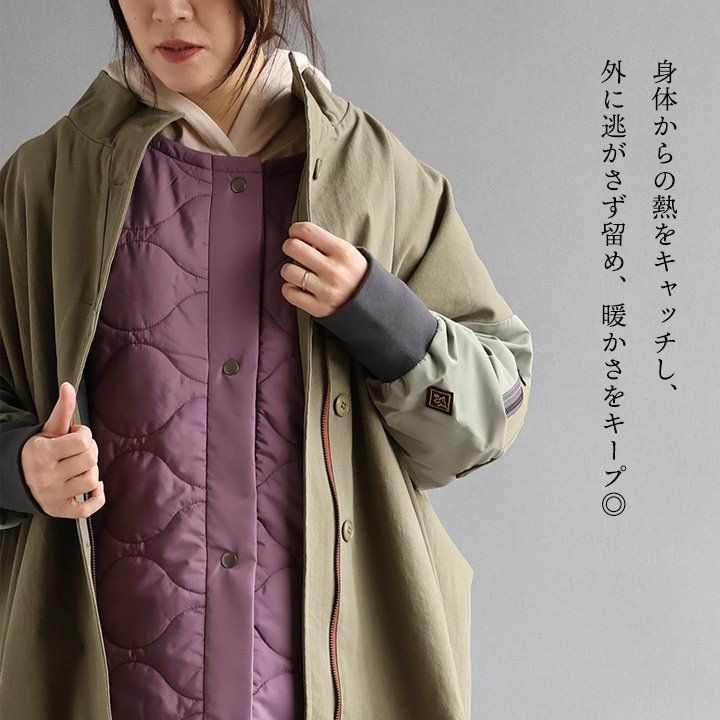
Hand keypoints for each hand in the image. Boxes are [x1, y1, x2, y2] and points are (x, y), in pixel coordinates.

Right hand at [20, 381, 105, 518]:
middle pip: (90, 460)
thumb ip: (63, 408)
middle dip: (90, 451)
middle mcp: (47, 476)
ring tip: (81, 467)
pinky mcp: (60, 510)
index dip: (85, 434)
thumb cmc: (41, 450)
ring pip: (91, 481)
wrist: (19, 477)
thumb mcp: (49, 429)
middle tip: (80, 450)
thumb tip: (68, 385)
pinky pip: (88, 509)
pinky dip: (97, 498)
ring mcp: (53, 495)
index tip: (75, 434)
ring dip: (93, 471)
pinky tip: (94, 487)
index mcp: (43, 453)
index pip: (83, 440)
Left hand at [279, 221, 368, 317]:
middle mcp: (333, 270)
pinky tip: (297, 287)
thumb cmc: (355, 273)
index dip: (295, 230)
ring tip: (296, 272)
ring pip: (288, 271)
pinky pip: (290, 294)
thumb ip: (326, 244)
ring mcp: (326, 290)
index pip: (307, 231)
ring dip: (289, 270)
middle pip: (293, 247)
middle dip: (289, 246)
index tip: (295, 233)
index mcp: (342, 251)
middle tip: (293, 250)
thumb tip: (298, 236)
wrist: (373, 304)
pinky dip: (289, 289)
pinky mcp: (319, 308)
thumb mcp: (349, 252)